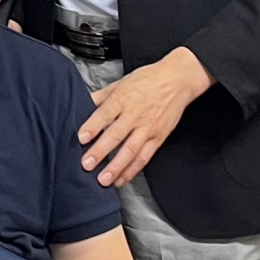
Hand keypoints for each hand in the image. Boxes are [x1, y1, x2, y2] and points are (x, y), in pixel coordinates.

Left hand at [78, 47, 213, 186]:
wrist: (178, 79)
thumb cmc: (149, 79)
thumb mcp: (121, 83)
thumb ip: (101, 96)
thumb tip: (82, 104)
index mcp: (123, 99)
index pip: (105, 114)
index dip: (93, 126)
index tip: (81, 138)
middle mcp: (135, 114)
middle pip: (116, 135)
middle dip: (100, 152)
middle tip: (87, 165)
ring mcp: (147, 128)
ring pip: (130, 150)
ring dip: (116, 167)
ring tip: (104, 180)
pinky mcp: (158, 138)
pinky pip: (144, 157)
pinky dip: (133, 170)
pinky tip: (121, 179)